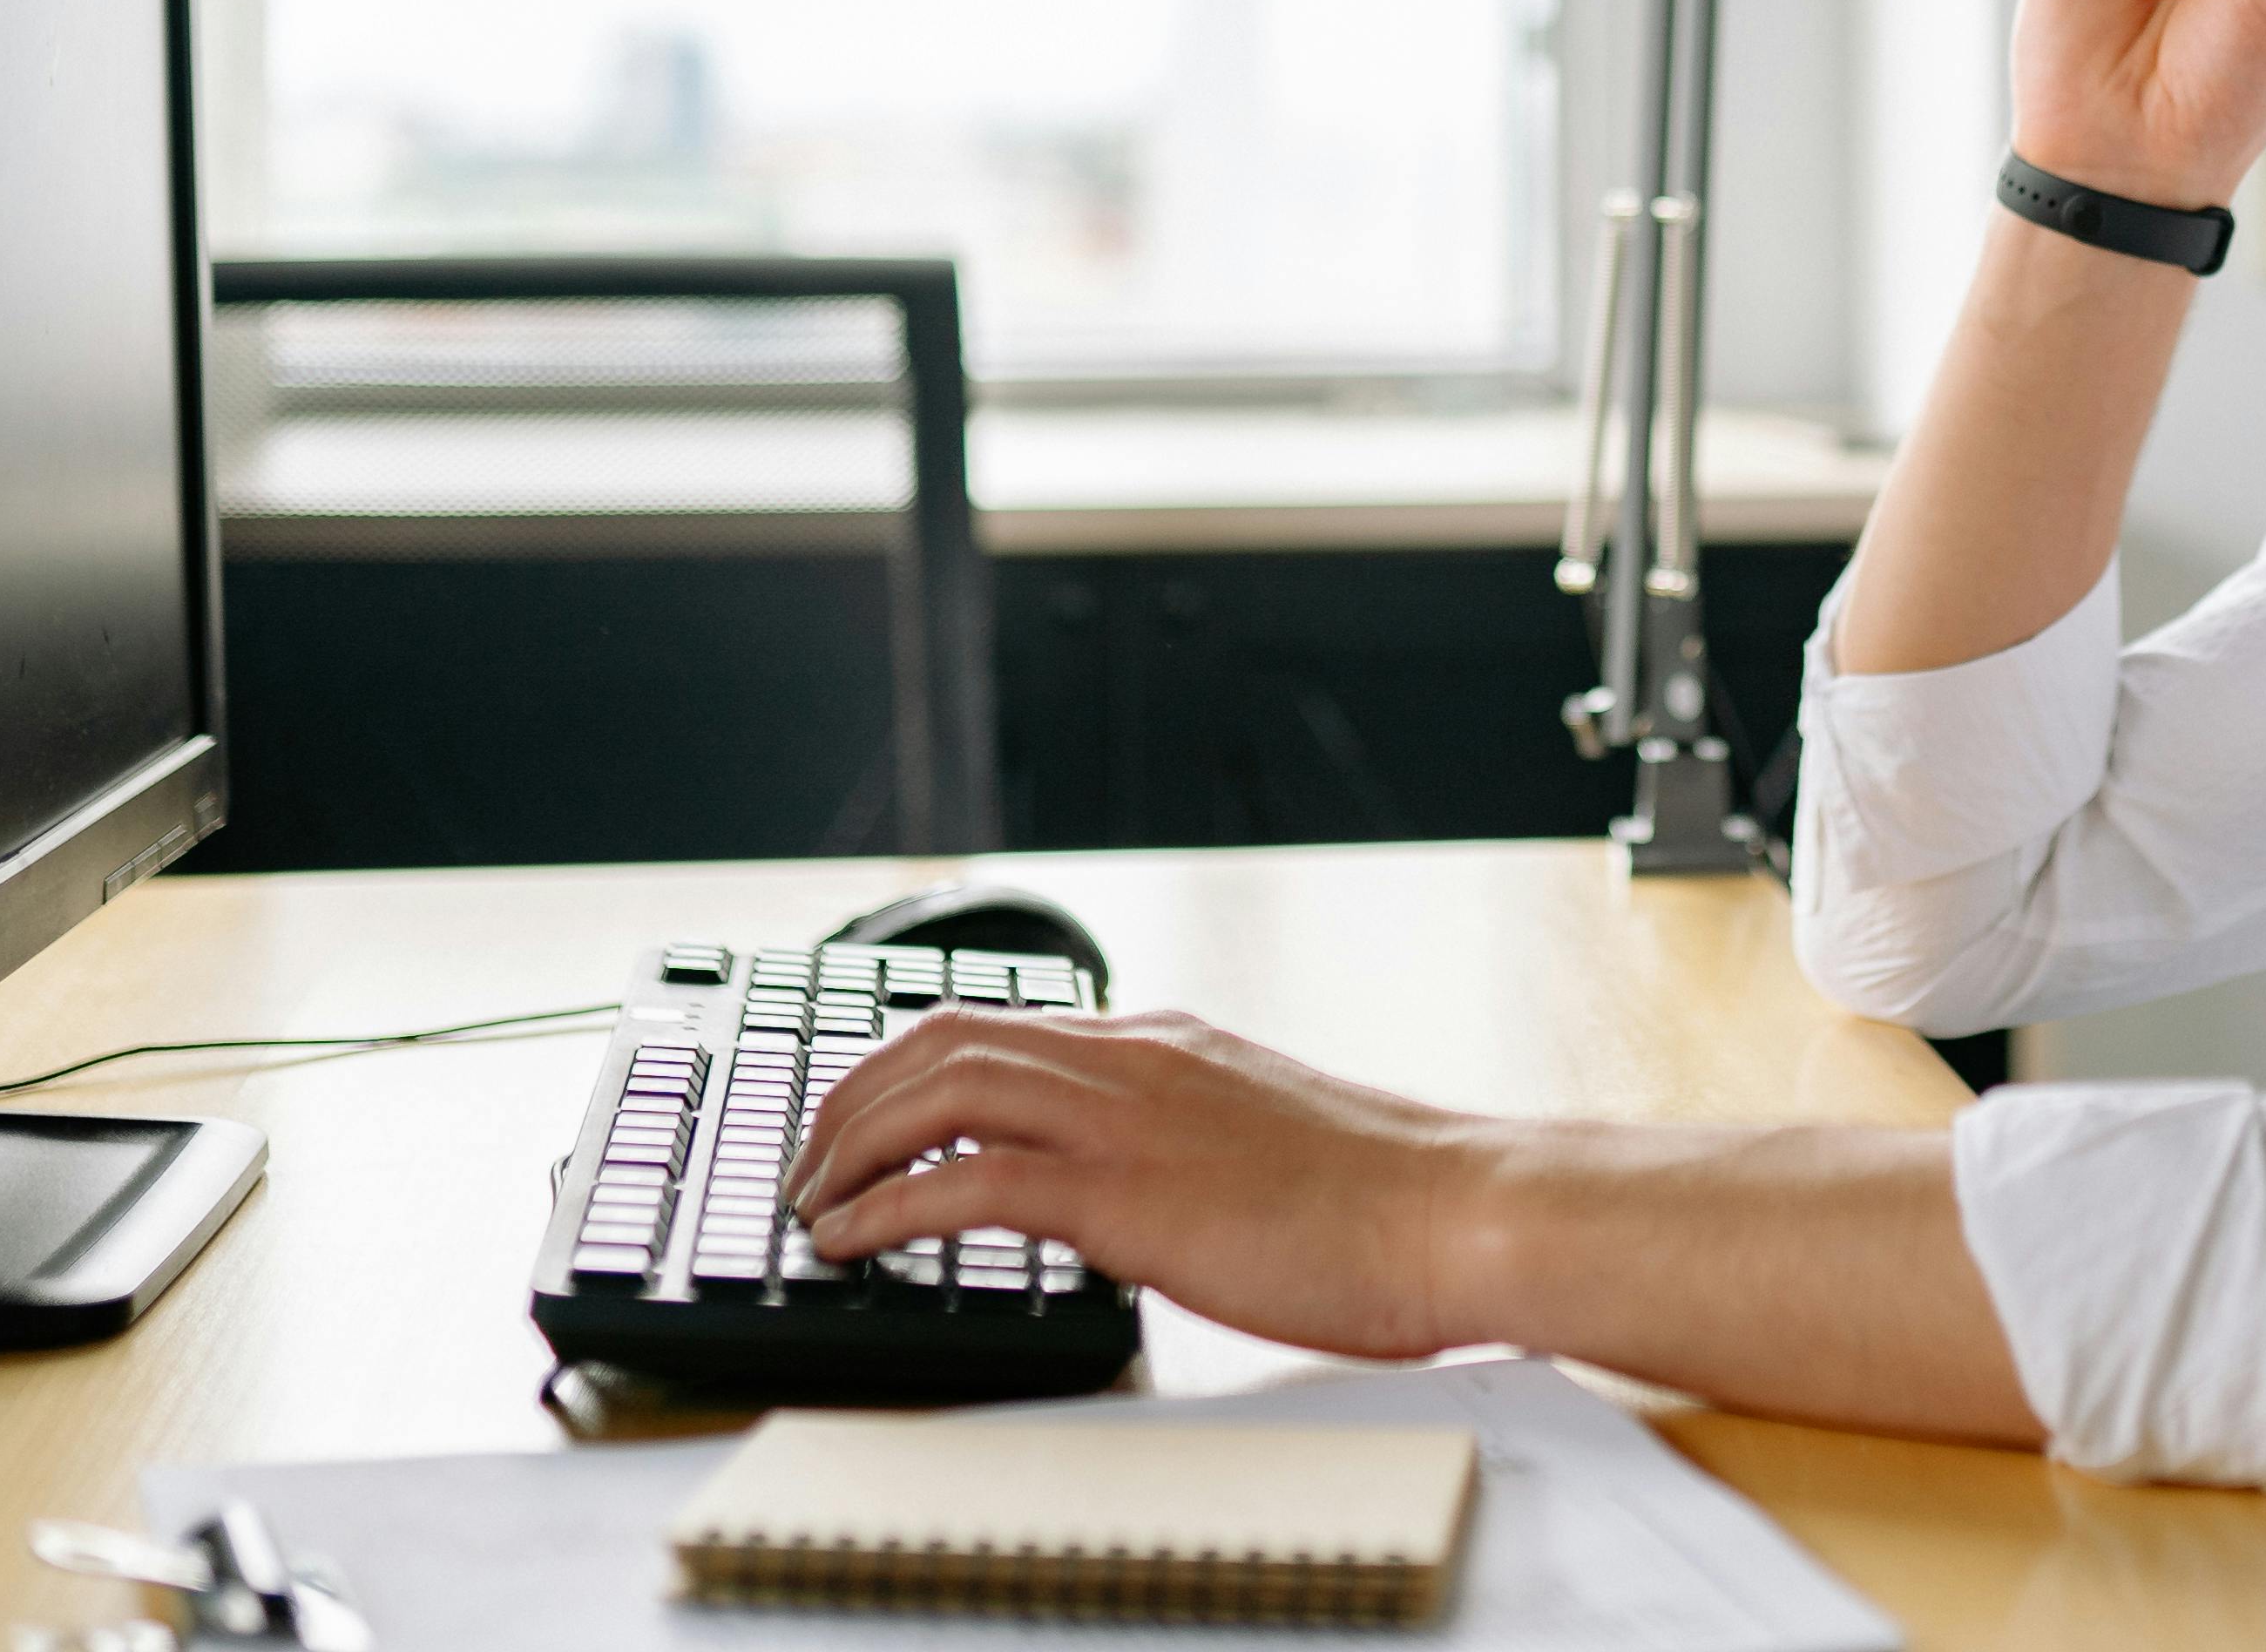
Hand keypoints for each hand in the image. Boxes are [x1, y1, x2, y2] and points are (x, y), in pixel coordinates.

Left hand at [784, 1007, 1485, 1357]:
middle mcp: (1134, 1059)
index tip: (858, 1119)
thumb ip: (1186, 1140)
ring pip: (939, 1087)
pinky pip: (970, 1181)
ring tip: (809, 1202)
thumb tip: (1132, 1188)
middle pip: (941, 1038)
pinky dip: (889, 1208)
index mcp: (1164, 1045)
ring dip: (848, 1144)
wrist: (1459, 1210)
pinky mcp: (1129, 1193)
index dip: (903, 1067)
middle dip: (849, 1099)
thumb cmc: (1385, 1200)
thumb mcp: (1262, 1140)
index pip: (996, 1022)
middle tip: (806, 1164)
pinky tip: (852, 1243)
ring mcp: (1129, 1118)